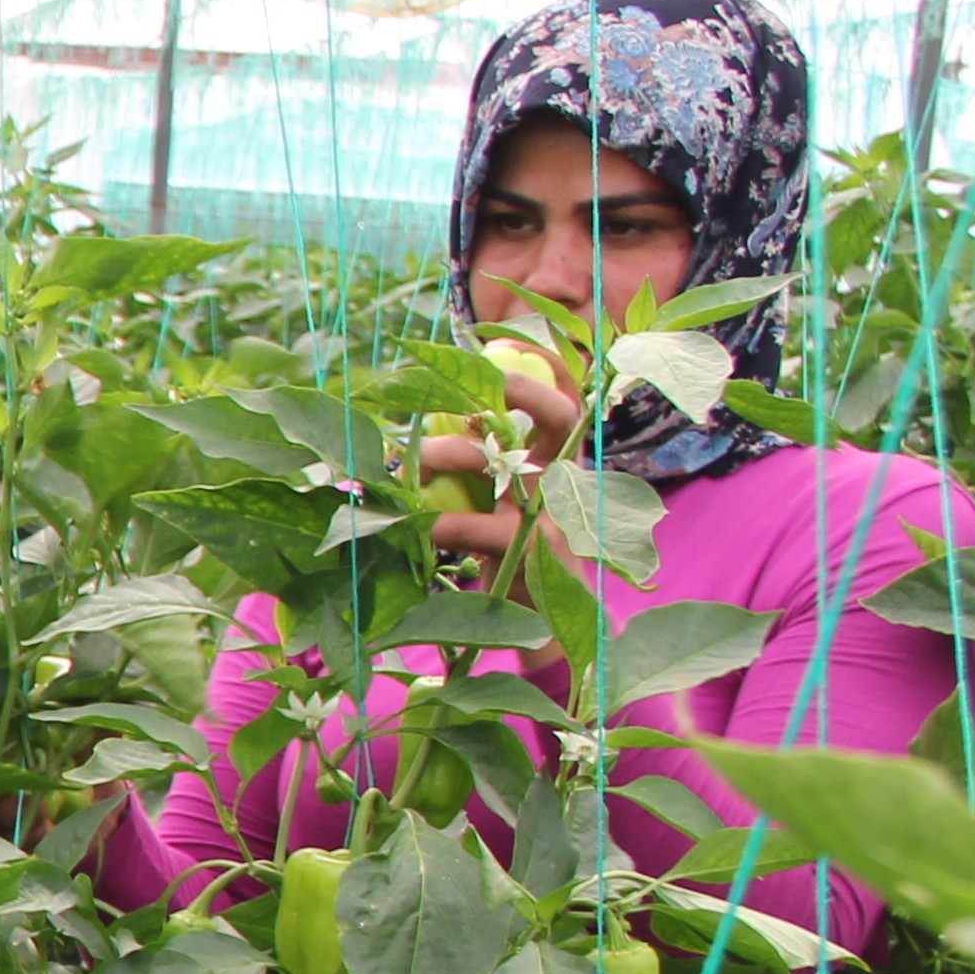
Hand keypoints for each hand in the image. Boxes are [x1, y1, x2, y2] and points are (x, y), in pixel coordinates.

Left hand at [415, 350, 582, 568]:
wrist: (539, 622)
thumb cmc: (510, 555)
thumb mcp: (501, 506)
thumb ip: (479, 472)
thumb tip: (415, 442)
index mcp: (558, 461)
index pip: (561, 403)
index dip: (537, 373)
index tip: (492, 351)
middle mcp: (564, 478)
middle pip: (559, 416)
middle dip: (519, 391)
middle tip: (461, 395)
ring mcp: (553, 512)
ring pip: (507, 464)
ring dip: (450, 455)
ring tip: (410, 465)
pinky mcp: (533, 551)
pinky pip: (480, 527)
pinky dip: (439, 523)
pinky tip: (413, 525)